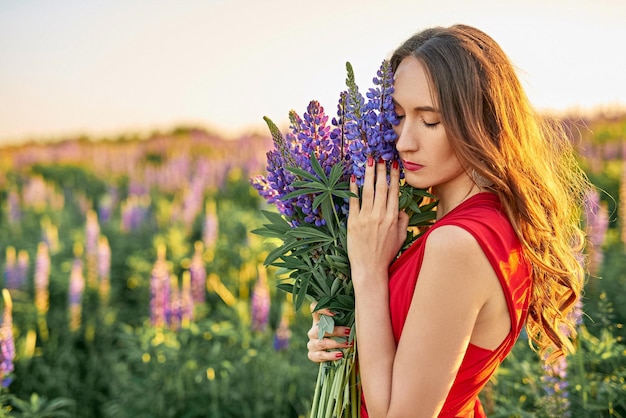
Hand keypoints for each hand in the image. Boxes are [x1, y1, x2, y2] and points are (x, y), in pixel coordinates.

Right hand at [306, 303, 351, 362]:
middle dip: (336, 331)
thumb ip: (344, 320)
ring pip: (320, 343)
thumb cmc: (341, 337)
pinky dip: (330, 356)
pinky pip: (320, 356)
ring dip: (336, 343)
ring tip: (348, 344)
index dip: (322, 309)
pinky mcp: (312, 355)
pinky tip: (340, 355)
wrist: (335, 354)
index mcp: (318, 321)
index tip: (334, 313)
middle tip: (349, 332)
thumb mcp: (341, 326)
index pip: (314, 309)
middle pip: (318, 329)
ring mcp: (311, 344)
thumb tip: (357, 314)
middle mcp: (313, 331)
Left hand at [347, 157, 408, 280]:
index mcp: (393, 217)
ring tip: (368, 161)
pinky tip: (353, 178)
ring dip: (369, 174)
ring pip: (368, 191)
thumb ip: (403, 221)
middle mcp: (380, 215)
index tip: (393, 164)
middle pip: (382, 187)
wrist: (370, 269)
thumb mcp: (401, 238)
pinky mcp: (353, 222)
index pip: (394, 192)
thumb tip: (402, 209)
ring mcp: (366, 218)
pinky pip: (353, 201)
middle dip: (381, 170)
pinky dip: (353, 189)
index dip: (393, 176)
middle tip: (380, 156)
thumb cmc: (386, 254)